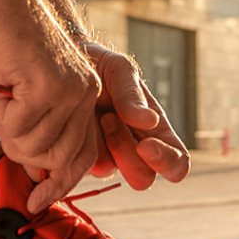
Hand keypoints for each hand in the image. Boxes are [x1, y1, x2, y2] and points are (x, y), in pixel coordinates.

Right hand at [0, 6, 101, 213]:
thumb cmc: (11, 44)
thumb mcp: (31, 93)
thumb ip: (41, 128)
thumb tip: (37, 172)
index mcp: (88, 100)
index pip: (83, 158)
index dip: (60, 185)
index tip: (36, 203)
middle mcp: (88, 97)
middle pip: (57, 159)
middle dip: (23, 151)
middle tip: (4, 122)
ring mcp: (72, 90)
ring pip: (36, 146)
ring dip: (8, 130)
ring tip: (3, 101)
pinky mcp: (50, 84)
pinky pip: (18, 126)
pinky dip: (1, 115)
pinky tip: (2, 88)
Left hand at [84, 42, 189, 189]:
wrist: (60, 62)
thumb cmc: (96, 64)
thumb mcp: (118, 69)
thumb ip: (132, 94)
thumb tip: (149, 121)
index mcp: (156, 131)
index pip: (178, 163)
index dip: (167, 162)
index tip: (145, 145)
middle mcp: (134, 149)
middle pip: (144, 177)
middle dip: (126, 152)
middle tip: (109, 118)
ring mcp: (106, 156)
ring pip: (110, 171)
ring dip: (100, 144)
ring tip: (91, 113)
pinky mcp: (78, 158)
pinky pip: (80, 166)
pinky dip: (76, 145)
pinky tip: (73, 121)